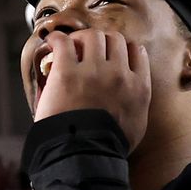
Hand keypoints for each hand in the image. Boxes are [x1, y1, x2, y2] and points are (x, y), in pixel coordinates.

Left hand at [32, 30, 150, 148]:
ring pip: (92, 36)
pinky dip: (56, 38)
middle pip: (114, 38)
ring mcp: (93, 70)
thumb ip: (136, 104)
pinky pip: (63, 41)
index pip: (136, 50)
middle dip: (101, 41)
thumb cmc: (108, 146)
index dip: (123, 48)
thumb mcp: (136, 125)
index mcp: (138, 86)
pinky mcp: (67, 72)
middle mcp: (119, 73)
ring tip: (70, 47)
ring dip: (81, 38)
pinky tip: (52, 42)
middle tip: (88, 49)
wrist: (85, 154)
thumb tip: (131, 97)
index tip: (112, 52)